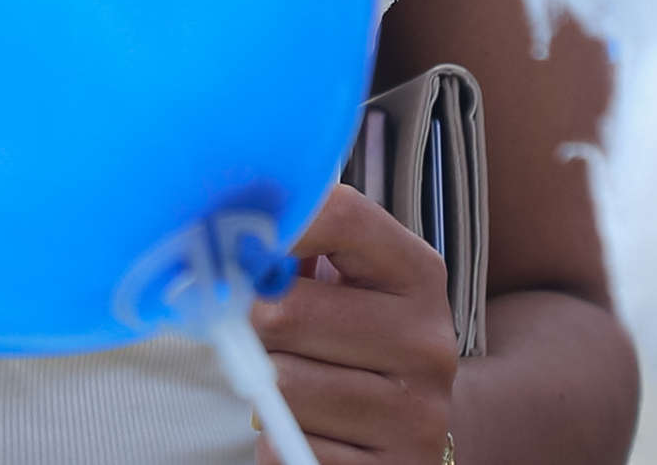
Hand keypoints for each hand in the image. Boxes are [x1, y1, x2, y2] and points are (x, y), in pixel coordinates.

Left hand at [251, 183, 458, 463]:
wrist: (407, 428)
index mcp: (418, 274)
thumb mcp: (346, 281)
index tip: (239, 243)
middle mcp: (429, 343)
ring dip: (269, 389)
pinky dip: (280, 440)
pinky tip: (313, 428)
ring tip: (302, 383)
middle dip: (257, 324)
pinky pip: (287, 448)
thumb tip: (227, 226)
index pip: (338, 216)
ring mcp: (417, 416)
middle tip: (274, 336)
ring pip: (281, 386)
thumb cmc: (353, 340)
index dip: (271, 224)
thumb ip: (300, 244)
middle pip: (284, 312)